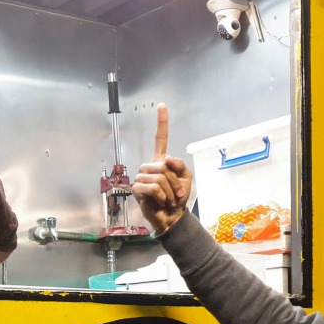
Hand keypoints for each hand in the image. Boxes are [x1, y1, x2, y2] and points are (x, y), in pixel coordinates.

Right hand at [132, 103, 192, 233]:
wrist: (172, 216)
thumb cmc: (178, 198)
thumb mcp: (186, 179)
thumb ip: (180, 166)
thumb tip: (166, 160)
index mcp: (162, 161)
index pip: (161, 139)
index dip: (161, 123)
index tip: (161, 106)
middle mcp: (150, 166)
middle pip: (163, 165)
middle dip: (174, 181)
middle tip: (176, 194)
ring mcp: (142, 177)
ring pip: (159, 177)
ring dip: (169, 191)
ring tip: (168, 199)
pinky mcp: (137, 189)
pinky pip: (153, 187)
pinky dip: (161, 196)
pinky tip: (160, 202)